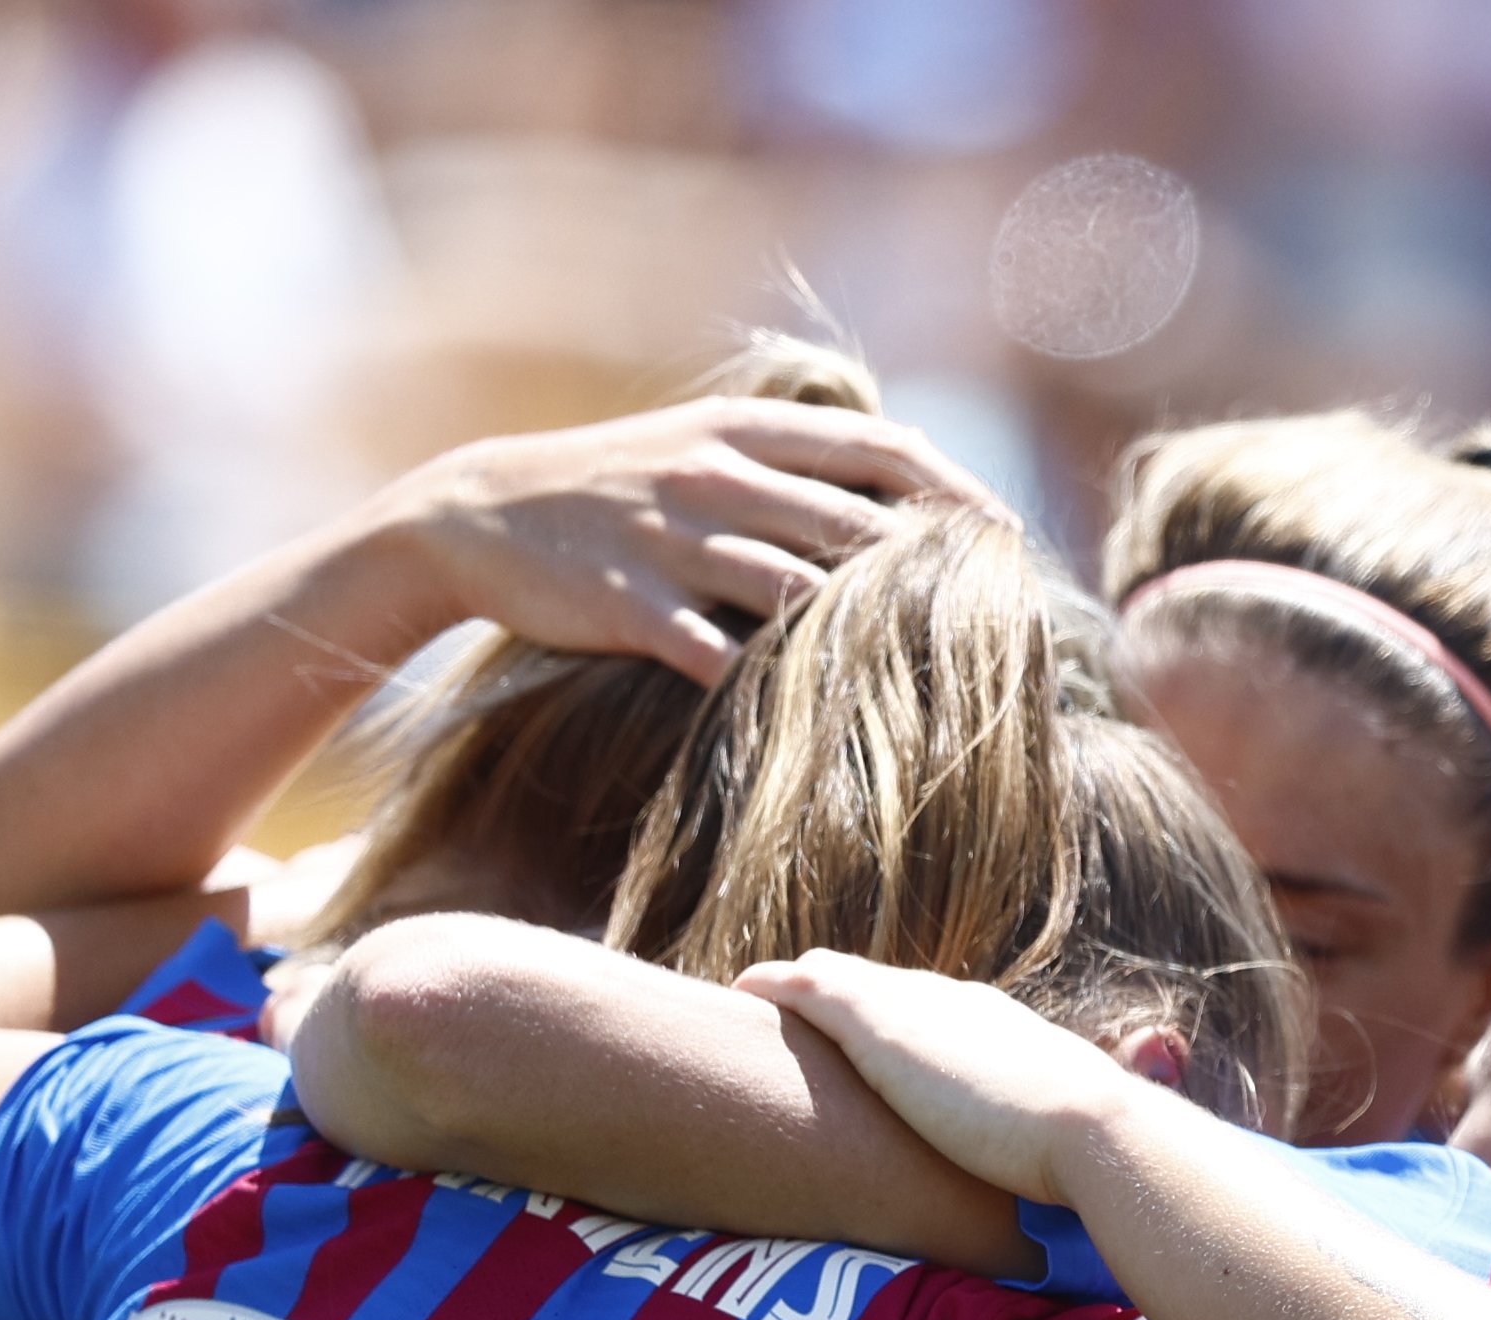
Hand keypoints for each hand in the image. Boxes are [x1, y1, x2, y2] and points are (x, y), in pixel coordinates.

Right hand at [383, 400, 997, 684]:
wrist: (479, 512)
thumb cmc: (616, 489)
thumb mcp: (704, 446)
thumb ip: (794, 464)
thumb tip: (903, 489)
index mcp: (745, 431)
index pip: (880, 449)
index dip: (955, 492)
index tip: (1011, 537)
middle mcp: (716, 476)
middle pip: (855, 523)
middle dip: (931, 574)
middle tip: (997, 623)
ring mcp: (672, 541)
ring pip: (796, 587)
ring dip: (864, 632)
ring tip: (928, 677)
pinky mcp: (631, 605)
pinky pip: (718, 652)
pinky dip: (771, 684)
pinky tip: (819, 717)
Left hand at [736, 950, 1149, 1202]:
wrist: (1091, 1133)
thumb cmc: (1090, 1161)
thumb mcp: (1064, 1151)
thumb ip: (1044, 1160)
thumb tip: (1059, 1208)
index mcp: (1001, 1030)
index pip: (936, 1016)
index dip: (901, 1030)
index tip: (874, 1055)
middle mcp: (957, 1004)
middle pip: (882, 988)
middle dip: (841, 1001)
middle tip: (799, 1026)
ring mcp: (916, 1007)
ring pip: (837, 976)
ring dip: (798, 990)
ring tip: (756, 1009)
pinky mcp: (876, 1022)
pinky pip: (804, 986)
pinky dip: (773, 985)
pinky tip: (741, 992)